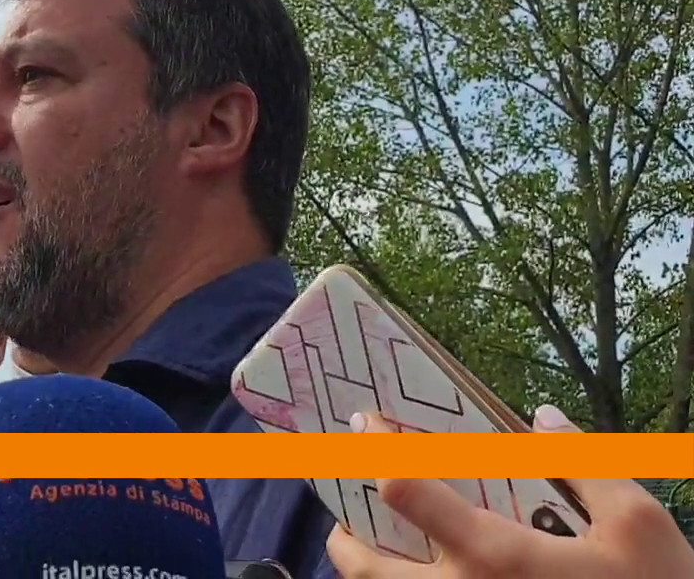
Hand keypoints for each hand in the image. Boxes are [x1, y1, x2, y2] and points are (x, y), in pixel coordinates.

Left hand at [326, 406, 693, 577]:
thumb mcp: (638, 525)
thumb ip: (584, 464)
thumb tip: (542, 419)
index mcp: (496, 554)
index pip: (405, 490)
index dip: (375, 451)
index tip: (363, 425)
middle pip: (361, 566)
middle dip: (343, 536)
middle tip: (349, 514)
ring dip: (371, 573)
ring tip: (381, 550)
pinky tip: (429, 575)